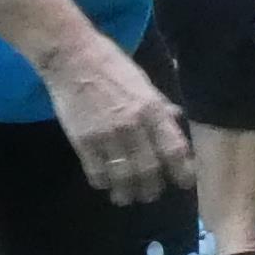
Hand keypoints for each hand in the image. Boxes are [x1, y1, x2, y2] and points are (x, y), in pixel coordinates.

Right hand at [37, 34, 190, 203]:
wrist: (71, 57)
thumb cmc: (110, 64)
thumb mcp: (143, 81)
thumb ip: (159, 104)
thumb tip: (177, 119)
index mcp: (151, 109)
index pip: (174, 150)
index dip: (182, 171)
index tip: (183, 182)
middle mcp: (133, 125)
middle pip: (149, 169)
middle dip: (152, 188)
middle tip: (150, 194)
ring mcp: (107, 135)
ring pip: (123, 176)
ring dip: (127, 192)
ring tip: (126, 197)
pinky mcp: (83, 141)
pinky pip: (97, 172)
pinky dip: (103, 182)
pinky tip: (104, 183)